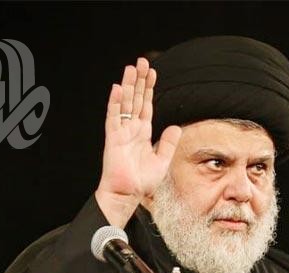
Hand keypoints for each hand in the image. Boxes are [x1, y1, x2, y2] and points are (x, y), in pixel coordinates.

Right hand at [95, 57, 181, 227]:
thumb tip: (175, 127)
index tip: (152, 73)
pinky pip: (113, 117)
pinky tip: (117, 88)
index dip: (149, 89)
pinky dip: (114, 102)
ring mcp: (121, 132)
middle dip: (139, 80)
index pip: (146, 106)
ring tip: (131, 68)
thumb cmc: (142, 182)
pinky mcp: (113, 138)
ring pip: (124, 103)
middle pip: (135, 99)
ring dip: (128, 85)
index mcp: (143, 133)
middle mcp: (131, 129)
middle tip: (142, 62)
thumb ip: (168, 143)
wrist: (127, 194)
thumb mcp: (162, 161)